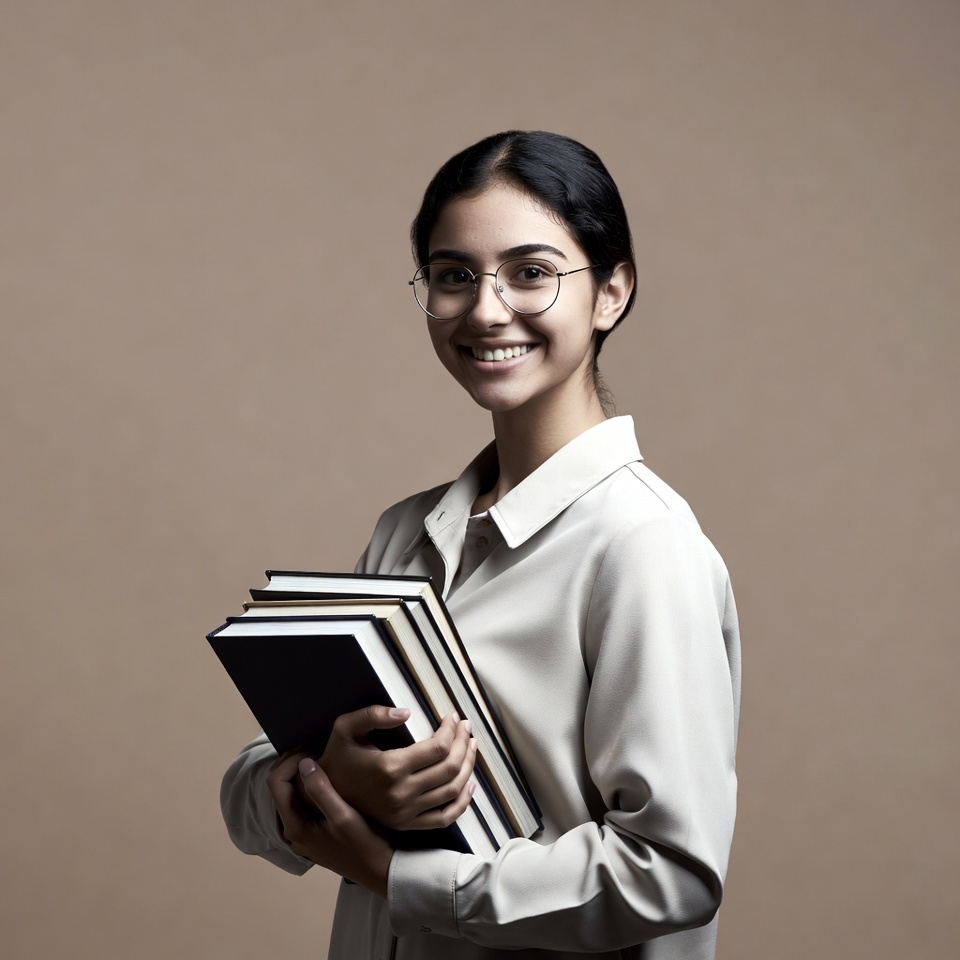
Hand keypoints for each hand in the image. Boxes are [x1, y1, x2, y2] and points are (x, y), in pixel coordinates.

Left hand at [267, 750, 393, 897]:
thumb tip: (304, 764)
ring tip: (324, 758)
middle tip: (318, 748)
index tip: (315, 749)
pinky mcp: (314, 833)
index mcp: (295, 827)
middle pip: (280, 788)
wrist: (381, 872)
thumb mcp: (344, 816)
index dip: (291, 761)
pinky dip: (309, 786)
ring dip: (301, 774)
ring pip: (291, 795)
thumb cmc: (365, 845)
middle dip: (294, 764)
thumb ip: (321, 790)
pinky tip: (329, 777)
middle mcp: (293, 832)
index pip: (276, 783)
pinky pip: (302, 803)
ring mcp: (303, 834)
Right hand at [320, 706, 477, 830]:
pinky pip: (444, 818)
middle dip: (463, 743)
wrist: (326, 793)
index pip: (437, 748)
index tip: (453, 717)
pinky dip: (462, 802)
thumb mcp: (345, 727)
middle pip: (449, 768)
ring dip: (468, 767)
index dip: (451, 730)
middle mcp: (401, 794)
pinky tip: (469, 783)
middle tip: (466, 728)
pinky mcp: (407, 825)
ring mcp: (406, 813)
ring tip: (470, 746)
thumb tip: (406, 713)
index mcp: (389, 768)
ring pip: (452, 791)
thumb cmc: (338, 756)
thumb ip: (373, 715)